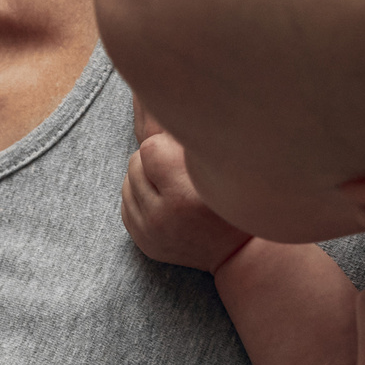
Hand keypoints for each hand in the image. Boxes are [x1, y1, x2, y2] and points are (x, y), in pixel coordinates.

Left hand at [122, 130, 253, 273]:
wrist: (238, 254)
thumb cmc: (235, 203)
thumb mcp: (224, 169)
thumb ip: (195, 144)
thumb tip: (171, 111)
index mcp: (183, 197)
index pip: (149, 149)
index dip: (166, 145)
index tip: (181, 152)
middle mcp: (161, 218)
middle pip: (135, 164)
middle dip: (154, 159)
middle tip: (177, 166)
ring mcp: (149, 233)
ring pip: (127, 183)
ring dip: (145, 177)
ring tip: (171, 181)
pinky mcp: (143, 242)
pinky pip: (126, 203)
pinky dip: (140, 195)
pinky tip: (163, 196)